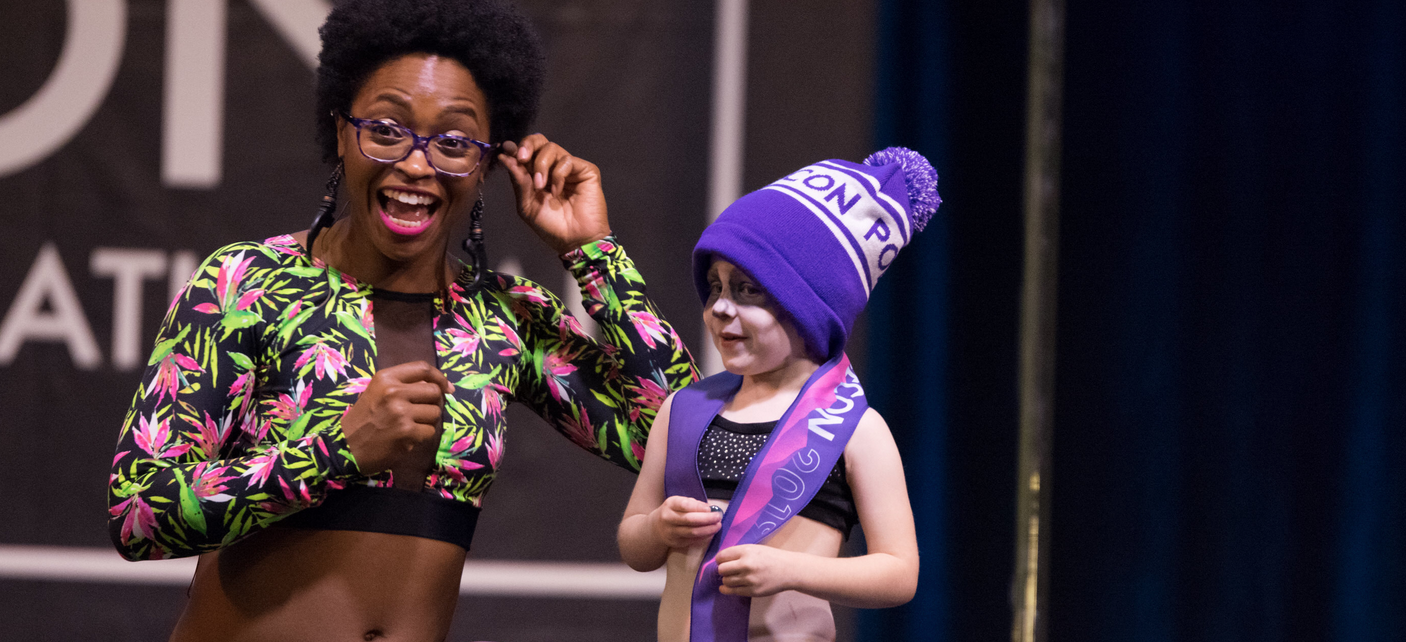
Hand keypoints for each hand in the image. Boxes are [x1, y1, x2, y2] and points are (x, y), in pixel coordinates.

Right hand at [341, 361, 453, 473]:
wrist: (346, 447)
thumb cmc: (363, 419)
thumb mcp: (378, 392)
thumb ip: (403, 385)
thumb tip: (437, 386)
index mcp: (386, 378)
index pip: (423, 368)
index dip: (439, 378)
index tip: (447, 388)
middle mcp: (394, 391)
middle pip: (434, 392)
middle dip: (434, 403)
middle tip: (424, 412)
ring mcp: (401, 412)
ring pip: (435, 413)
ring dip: (428, 421)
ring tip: (411, 426)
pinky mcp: (407, 432)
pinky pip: (430, 431)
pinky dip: (422, 436)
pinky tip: (408, 438)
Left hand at [499, 134, 610, 254]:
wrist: (574, 240)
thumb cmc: (551, 226)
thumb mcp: (526, 205)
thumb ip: (518, 180)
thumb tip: (505, 156)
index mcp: (537, 174)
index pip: (527, 152)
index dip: (516, 148)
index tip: (507, 149)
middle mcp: (553, 167)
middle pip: (540, 141)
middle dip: (528, 145)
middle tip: (522, 158)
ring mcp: (570, 168)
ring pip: (552, 148)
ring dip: (541, 165)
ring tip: (541, 186)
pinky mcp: (586, 170)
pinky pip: (566, 160)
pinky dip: (558, 175)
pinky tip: (559, 191)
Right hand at [650, 496, 722, 547]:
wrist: (656, 528)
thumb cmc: (672, 512)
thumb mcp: (678, 502)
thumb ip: (693, 503)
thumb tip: (710, 508)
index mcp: (670, 505)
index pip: (684, 505)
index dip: (699, 507)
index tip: (710, 508)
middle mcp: (668, 518)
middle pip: (690, 520)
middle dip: (707, 519)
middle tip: (718, 517)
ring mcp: (671, 532)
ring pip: (692, 532)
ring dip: (708, 529)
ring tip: (718, 525)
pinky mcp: (676, 543)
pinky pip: (692, 540)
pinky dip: (704, 536)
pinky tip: (711, 532)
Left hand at [716, 544, 797, 596]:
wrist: (789, 570)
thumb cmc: (771, 557)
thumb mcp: (755, 549)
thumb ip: (739, 553)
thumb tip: (720, 560)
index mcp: (746, 551)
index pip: (722, 556)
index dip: (720, 559)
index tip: (722, 561)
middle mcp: (746, 565)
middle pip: (721, 570)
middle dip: (722, 570)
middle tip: (728, 570)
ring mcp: (749, 579)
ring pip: (726, 581)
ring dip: (726, 579)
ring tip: (732, 577)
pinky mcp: (752, 591)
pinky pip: (733, 591)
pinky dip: (726, 589)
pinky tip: (725, 588)